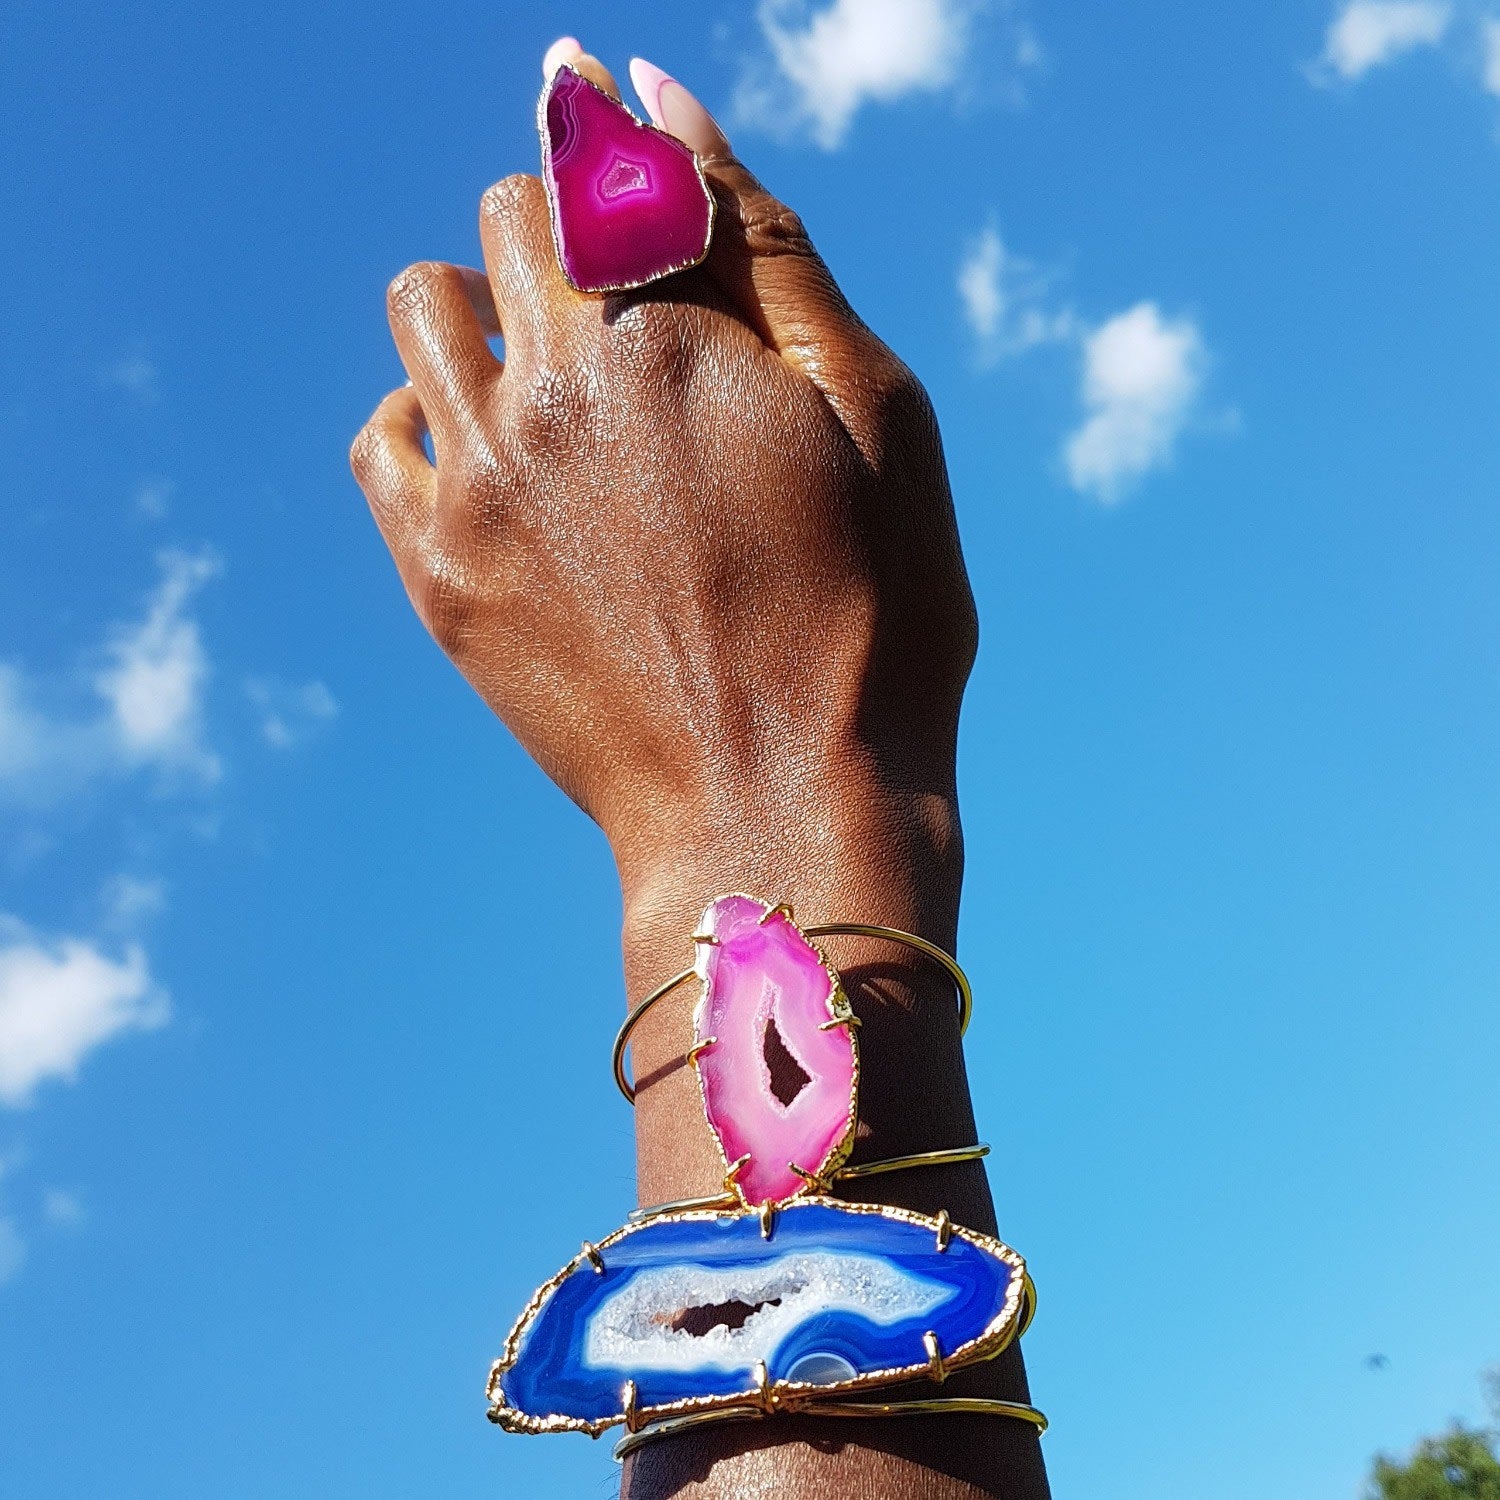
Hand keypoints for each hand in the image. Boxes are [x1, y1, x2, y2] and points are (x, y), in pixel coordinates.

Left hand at [350, 47, 975, 903]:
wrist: (783, 810)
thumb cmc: (870, 617)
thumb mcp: (872, 410)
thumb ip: (760, 239)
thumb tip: (651, 94)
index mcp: (667, 334)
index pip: (611, 169)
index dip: (635, 166)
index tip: (635, 161)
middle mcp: (547, 388)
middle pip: (511, 216)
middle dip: (575, 237)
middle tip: (640, 320)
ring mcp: (476, 485)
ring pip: (424, 303)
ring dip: (489, 305)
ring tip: (563, 383)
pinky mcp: (436, 575)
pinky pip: (377, 435)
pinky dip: (427, 415)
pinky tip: (499, 458)